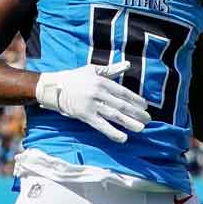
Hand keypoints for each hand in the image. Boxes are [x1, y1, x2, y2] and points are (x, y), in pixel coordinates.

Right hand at [35, 61, 150, 143]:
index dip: (136, 100)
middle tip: (148, 120)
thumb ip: (112, 70)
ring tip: (141, 129)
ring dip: (129, 123)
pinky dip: (113, 132)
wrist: (54, 87)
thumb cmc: (76, 78)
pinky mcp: (85, 115)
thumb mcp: (93, 70)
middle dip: (136, 113)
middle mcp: (98, 92)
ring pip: (114, 115)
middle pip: (121, 105)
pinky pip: (101, 125)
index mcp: (102, 81)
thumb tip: (128, 65)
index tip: (145, 106)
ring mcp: (92, 104)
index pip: (123, 92)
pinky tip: (123, 138)